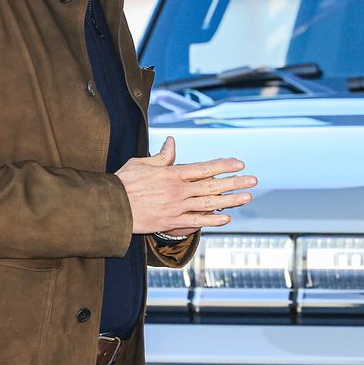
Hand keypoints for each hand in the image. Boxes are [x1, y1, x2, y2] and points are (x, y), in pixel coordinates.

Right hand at [115, 136, 254, 234]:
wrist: (110, 208)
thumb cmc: (123, 183)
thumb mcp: (142, 163)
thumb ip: (161, 156)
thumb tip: (173, 142)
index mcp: (172, 173)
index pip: (204, 168)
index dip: (223, 165)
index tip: (239, 163)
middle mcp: (178, 190)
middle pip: (212, 185)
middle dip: (234, 182)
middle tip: (253, 181)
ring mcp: (176, 207)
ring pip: (209, 204)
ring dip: (230, 200)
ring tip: (246, 197)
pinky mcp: (171, 222)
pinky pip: (195, 221)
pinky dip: (212, 220)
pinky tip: (226, 218)